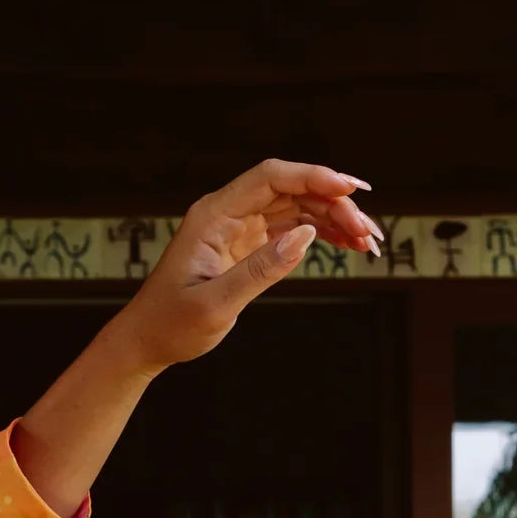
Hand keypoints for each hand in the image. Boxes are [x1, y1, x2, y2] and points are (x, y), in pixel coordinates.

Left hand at [104, 159, 380, 373]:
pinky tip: (348, 245)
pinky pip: (292, 229)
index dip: (314, 176)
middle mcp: (228, 213)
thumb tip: (305, 238)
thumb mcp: (215, 304)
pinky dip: (321, 236)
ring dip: (334, 220)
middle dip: (335, 205)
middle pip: (292, 190)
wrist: (147, 341)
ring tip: (368, 242)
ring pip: (297, 208)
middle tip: (368, 232)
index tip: (351, 189)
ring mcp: (239, 227)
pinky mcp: (248, 245)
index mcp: (213, 215)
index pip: (271, 178)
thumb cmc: (170, 324)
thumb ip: (260, 270)